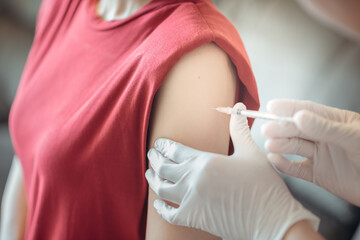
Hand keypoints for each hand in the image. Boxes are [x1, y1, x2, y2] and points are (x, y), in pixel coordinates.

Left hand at [145, 103, 318, 239]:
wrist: (271, 219)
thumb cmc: (263, 185)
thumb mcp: (251, 152)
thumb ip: (238, 130)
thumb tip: (237, 107)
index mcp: (205, 162)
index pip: (175, 150)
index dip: (164, 146)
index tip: (158, 143)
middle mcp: (193, 180)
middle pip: (164, 167)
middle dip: (155, 159)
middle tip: (152, 154)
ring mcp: (191, 201)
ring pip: (161, 189)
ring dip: (153, 179)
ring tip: (150, 173)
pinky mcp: (193, 219)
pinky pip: (168, 214)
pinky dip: (160, 208)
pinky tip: (158, 203)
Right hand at [262, 99, 359, 205]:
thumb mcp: (352, 137)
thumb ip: (324, 127)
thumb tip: (299, 116)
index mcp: (334, 122)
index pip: (308, 110)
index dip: (289, 107)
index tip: (272, 106)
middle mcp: (324, 137)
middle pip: (298, 130)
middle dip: (281, 128)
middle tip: (267, 130)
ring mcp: (320, 155)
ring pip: (295, 147)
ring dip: (281, 145)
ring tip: (270, 145)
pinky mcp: (318, 174)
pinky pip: (297, 169)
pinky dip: (285, 165)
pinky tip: (275, 159)